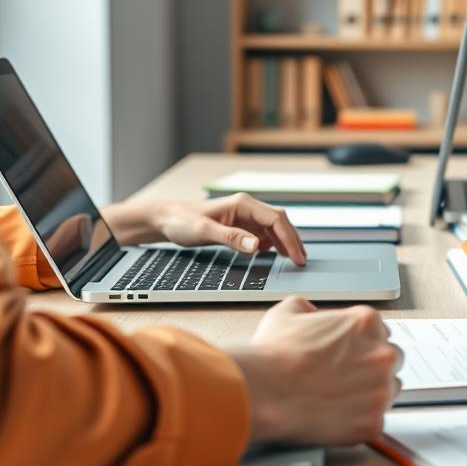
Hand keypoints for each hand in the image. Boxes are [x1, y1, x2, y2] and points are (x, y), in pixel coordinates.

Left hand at [100, 193, 306, 265]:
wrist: (165, 218)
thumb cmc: (182, 221)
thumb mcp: (205, 232)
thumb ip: (232, 238)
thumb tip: (258, 245)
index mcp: (243, 203)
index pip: (276, 219)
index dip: (290, 239)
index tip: (297, 258)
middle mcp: (246, 207)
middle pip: (279, 221)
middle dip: (293, 240)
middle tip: (302, 261)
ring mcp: (243, 215)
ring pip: (273, 227)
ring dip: (285, 242)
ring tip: (294, 259)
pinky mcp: (238, 224)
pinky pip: (262, 232)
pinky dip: (272, 243)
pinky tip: (274, 254)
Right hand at [229, 297, 402, 445]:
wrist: (264, 391)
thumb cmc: (273, 355)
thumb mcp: (288, 311)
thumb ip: (309, 308)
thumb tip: (311, 314)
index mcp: (366, 323)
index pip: (380, 332)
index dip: (361, 345)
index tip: (348, 356)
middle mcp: (381, 354)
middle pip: (390, 360)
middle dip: (371, 368)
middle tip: (344, 378)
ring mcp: (380, 389)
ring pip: (388, 391)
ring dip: (370, 394)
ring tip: (339, 399)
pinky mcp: (373, 422)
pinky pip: (376, 422)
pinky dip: (359, 422)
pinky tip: (337, 417)